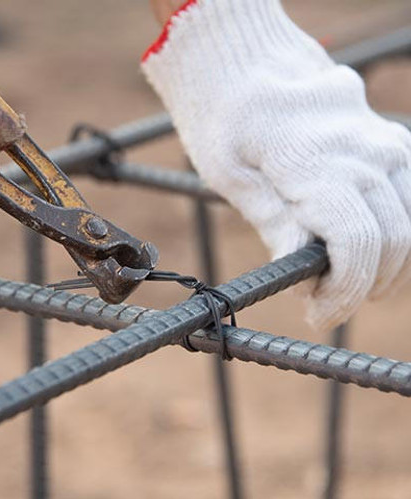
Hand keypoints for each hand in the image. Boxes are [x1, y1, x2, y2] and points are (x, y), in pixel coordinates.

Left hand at [142, 0, 410, 332]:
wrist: (243, 64)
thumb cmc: (226, 117)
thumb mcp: (230, 174)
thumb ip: (275, 222)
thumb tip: (304, 272)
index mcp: (317, 163)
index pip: (355, 246)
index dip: (343, 292)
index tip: (318, 315)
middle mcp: (364, 152)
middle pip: (393, 240)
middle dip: (364, 286)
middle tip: (326, 304)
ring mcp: (383, 142)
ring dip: (386, 264)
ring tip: (346, 280)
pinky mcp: (388, 140)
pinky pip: (410, 196)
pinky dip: (396, 231)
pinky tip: (365, 245)